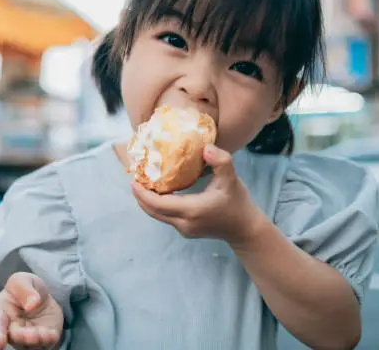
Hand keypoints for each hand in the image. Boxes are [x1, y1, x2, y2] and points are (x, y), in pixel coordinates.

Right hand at [0, 272, 63, 349]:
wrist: (42, 296)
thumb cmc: (25, 289)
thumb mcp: (22, 280)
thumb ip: (24, 288)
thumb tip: (31, 304)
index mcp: (0, 312)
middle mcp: (11, 330)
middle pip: (14, 337)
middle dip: (22, 337)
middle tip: (31, 334)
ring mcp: (26, 338)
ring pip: (29, 344)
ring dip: (36, 340)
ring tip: (43, 334)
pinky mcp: (43, 340)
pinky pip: (45, 343)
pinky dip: (49, 339)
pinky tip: (52, 334)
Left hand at [132, 144, 263, 243]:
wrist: (245, 229)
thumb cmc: (238, 202)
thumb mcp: (232, 178)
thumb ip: (220, 161)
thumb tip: (205, 148)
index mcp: (192, 210)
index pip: (158, 204)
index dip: (142, 193)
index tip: (134, 179)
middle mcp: (184, 223)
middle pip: (152, 211)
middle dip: (140, 196)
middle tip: (134, 178)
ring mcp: (184, 229)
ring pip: (157, 215)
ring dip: (147, 201)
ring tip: (142, 183)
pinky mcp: (185, 230)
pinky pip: (165, 217)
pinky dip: (157, 205)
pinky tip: (157, 192)